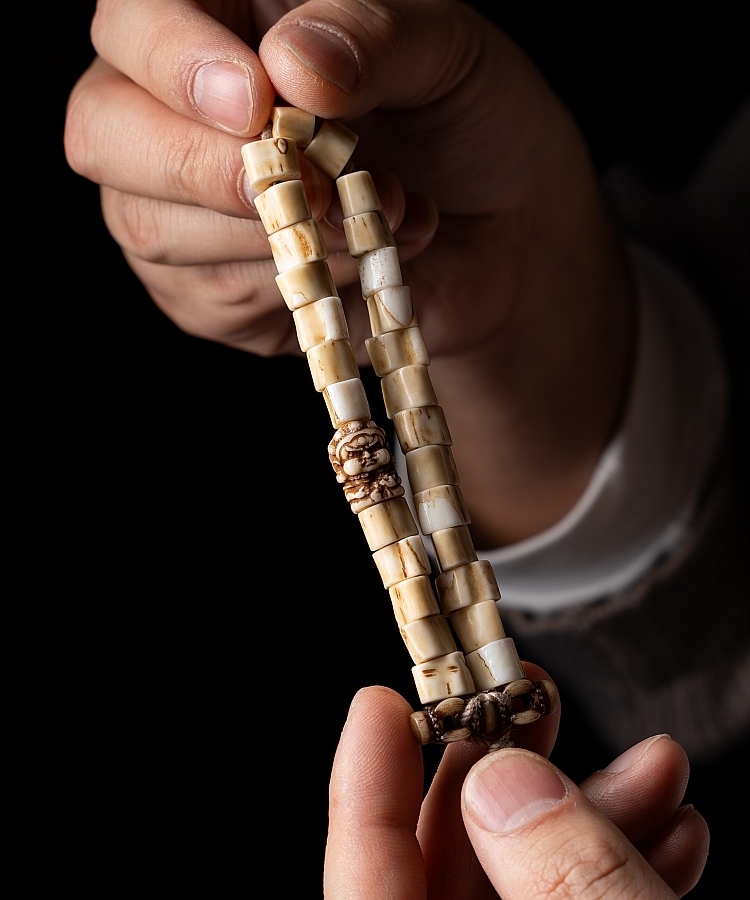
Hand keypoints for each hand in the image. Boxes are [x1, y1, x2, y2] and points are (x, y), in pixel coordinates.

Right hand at [65, 0, 633, 544]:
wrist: (500, 232)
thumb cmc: (469, 122)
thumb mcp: (449, 55)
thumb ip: (375, 38)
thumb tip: (291, 62)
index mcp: (224, 21)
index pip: (132, 16)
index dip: (172, 58)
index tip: (256, 102)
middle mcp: (176, 112)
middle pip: (101, 131)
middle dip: (203, 169)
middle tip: (313, 187)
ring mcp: (181, 207)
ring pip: (147, 225)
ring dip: (273, 236)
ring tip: (375, 219)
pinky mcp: (208, 292)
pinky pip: (202, 300)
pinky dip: (289, 289)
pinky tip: (355, 266)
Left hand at [325, 679, 707, 898]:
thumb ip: (562, 878)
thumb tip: (500, 779)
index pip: (363, 879)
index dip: (365, 784)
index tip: (379, 700)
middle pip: (450, 861)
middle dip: (508, 769)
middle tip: (539, 697)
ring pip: (523, 883)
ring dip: (592, 815)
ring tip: (655, 767)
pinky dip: (619, 871)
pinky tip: (673, 835)